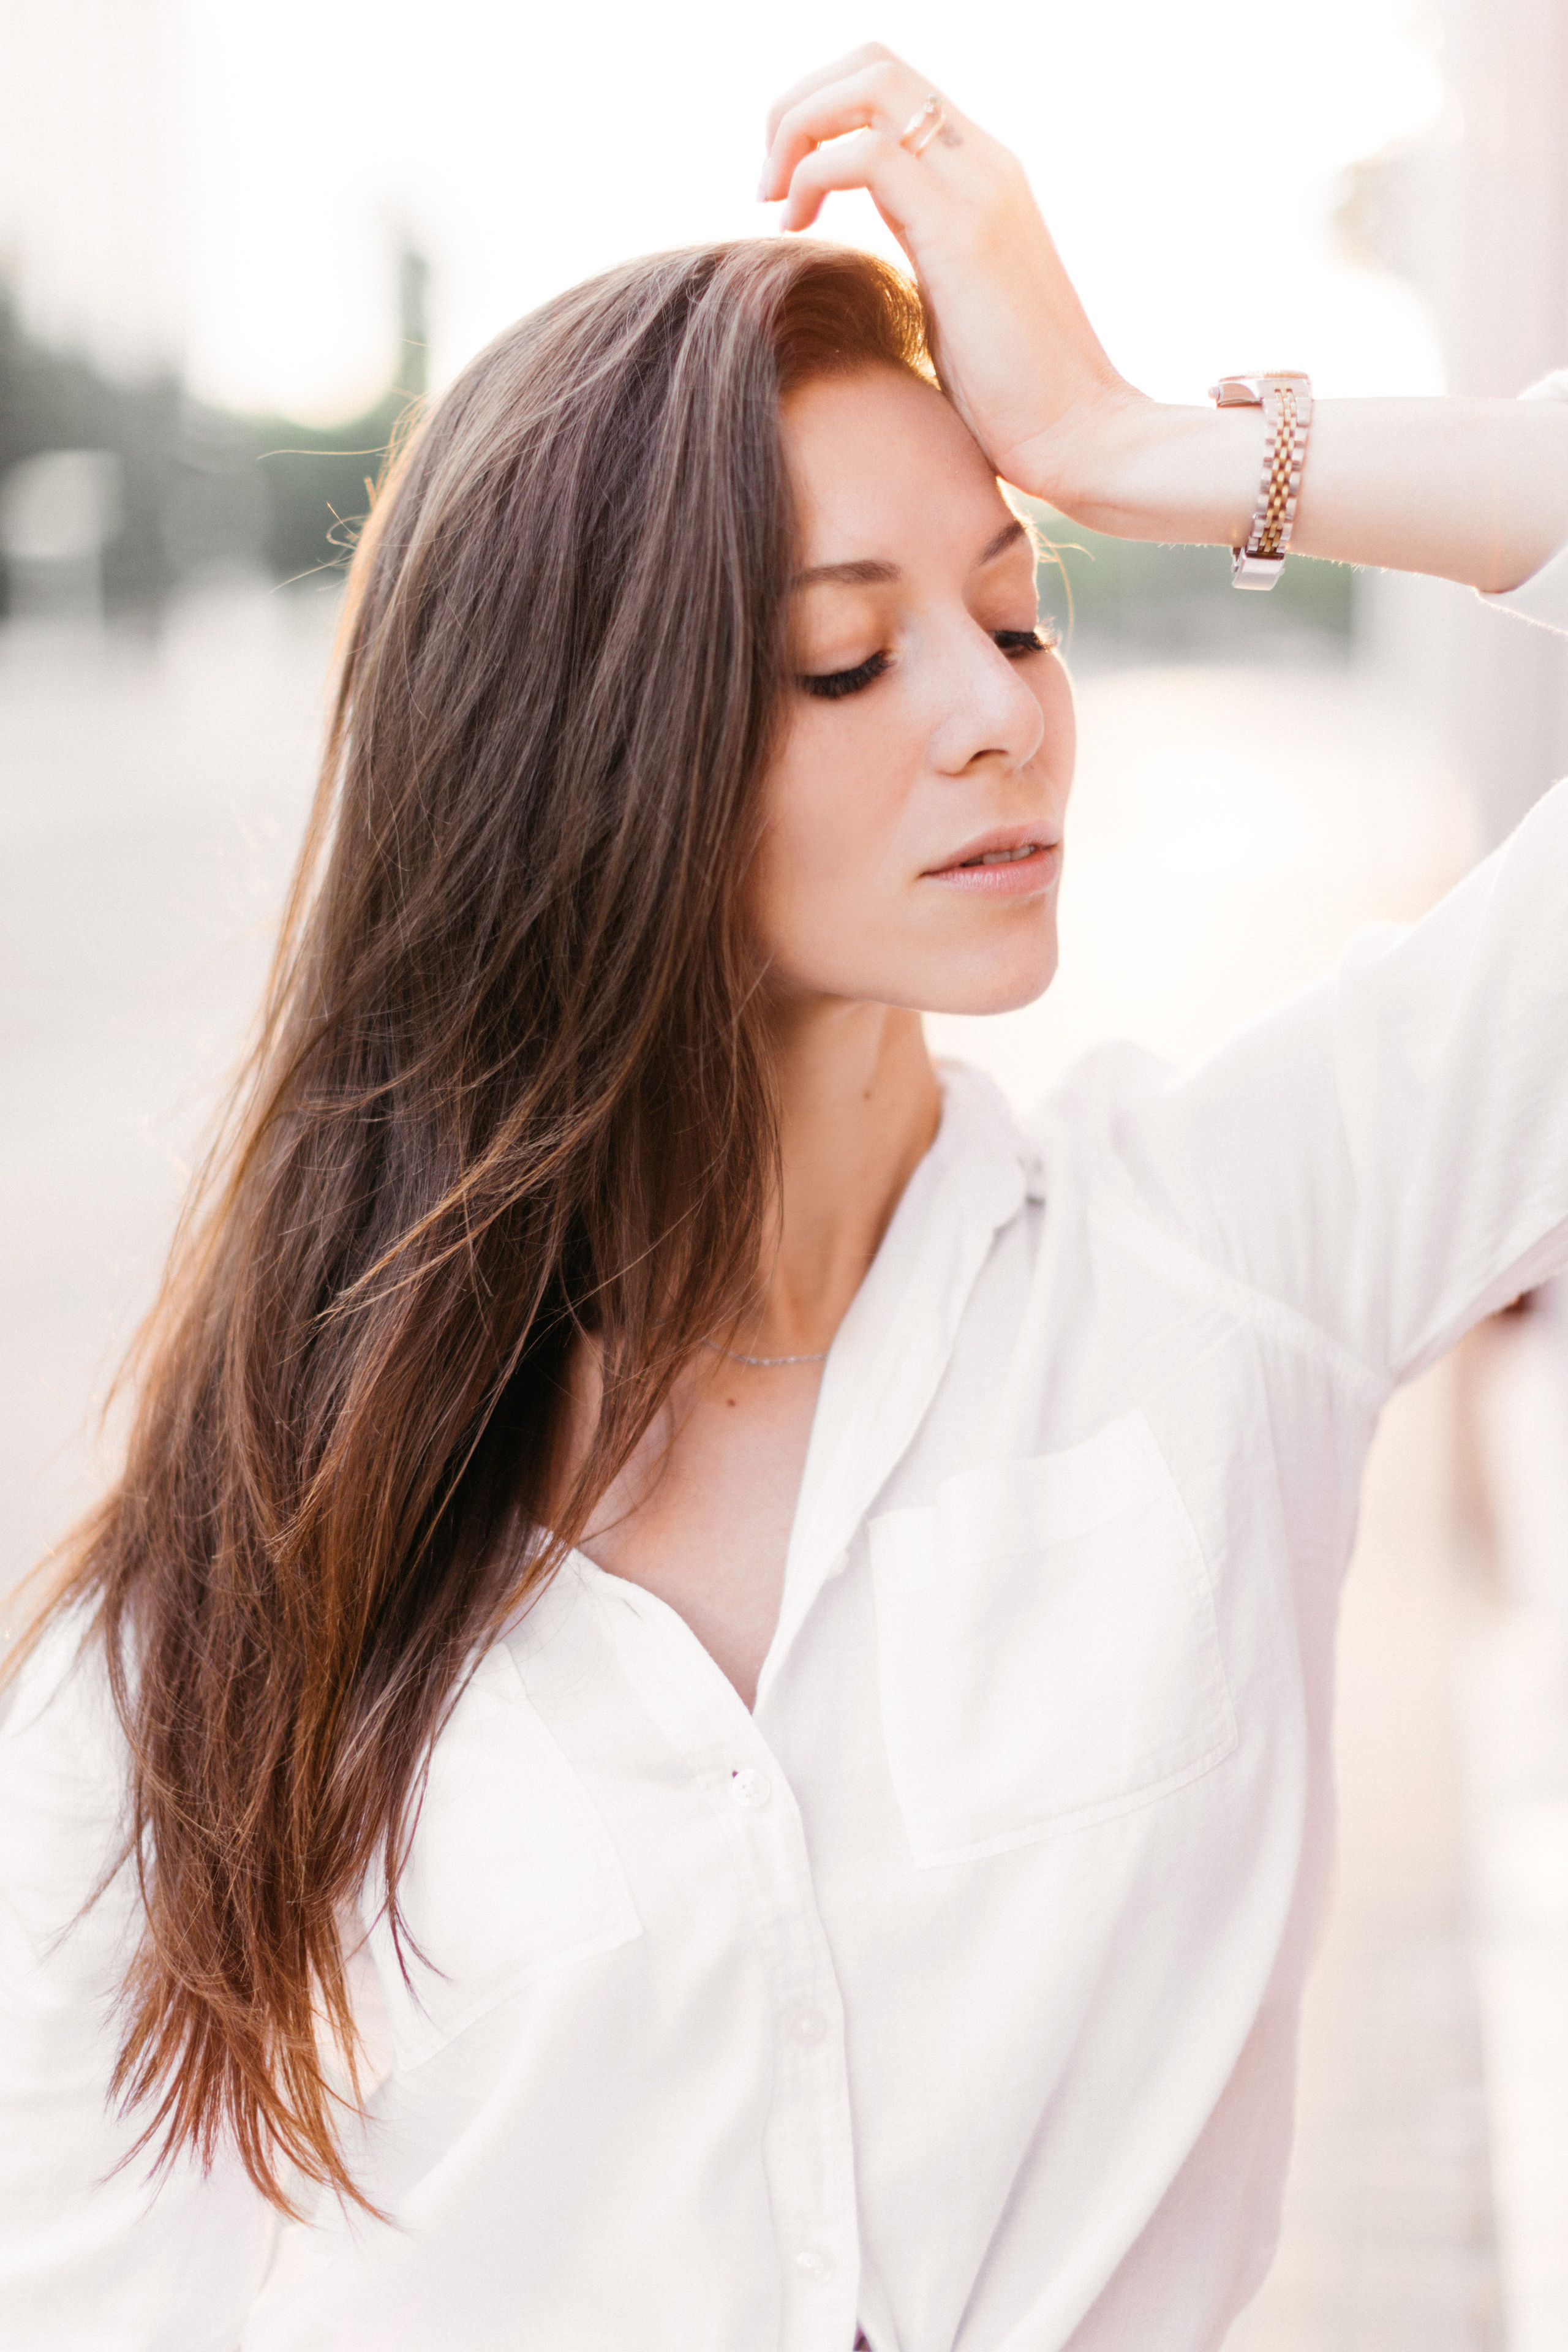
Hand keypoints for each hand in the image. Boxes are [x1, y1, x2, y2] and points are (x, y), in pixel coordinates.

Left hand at [759, 44, 1143, 511]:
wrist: (1085, 438)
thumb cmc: (1017, 402)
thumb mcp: (954, 307)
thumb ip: (921, 257)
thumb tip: (862, 272)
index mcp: (981, 176)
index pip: (890, 88)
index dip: (821, 114)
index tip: (788, 190)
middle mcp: (984, 162)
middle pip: (873, 62)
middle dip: (799, 106)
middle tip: (769, 185)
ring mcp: (978, 187)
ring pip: (868, 85)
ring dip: (797, 129)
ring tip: (774, 201)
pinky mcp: (962, 230)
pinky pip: (866, 154)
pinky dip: (812, 175)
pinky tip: (794, 230)